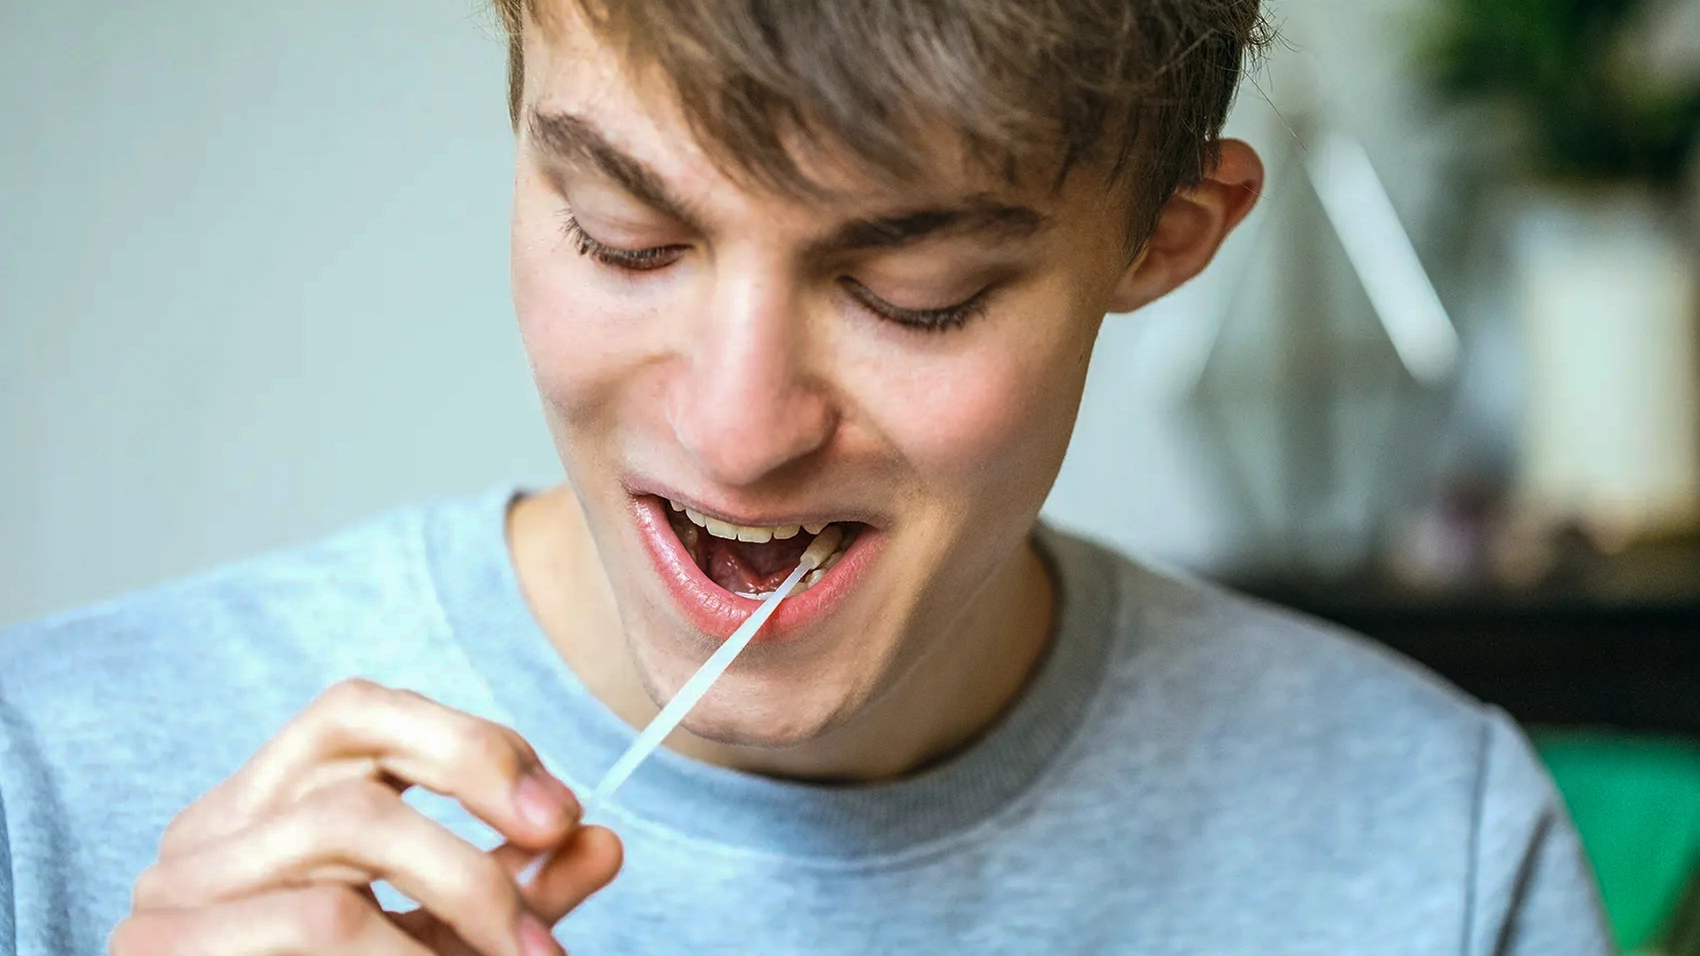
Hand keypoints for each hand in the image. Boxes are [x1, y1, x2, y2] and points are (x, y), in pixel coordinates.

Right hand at [111, 678, 621, 955]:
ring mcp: (172, 891)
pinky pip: (322, 916)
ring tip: (525, 951)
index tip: (561, 809)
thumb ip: (511, 894)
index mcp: (259, 815)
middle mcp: (204, 836)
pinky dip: (410, 950)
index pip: (360, 713)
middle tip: (561, 831)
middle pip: (352, 730)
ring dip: (465, 880)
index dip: (471, 741)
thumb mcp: (439, 943)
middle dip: (476, 768)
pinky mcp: (164, 951)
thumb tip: (605, 843)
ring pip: (346, 822)